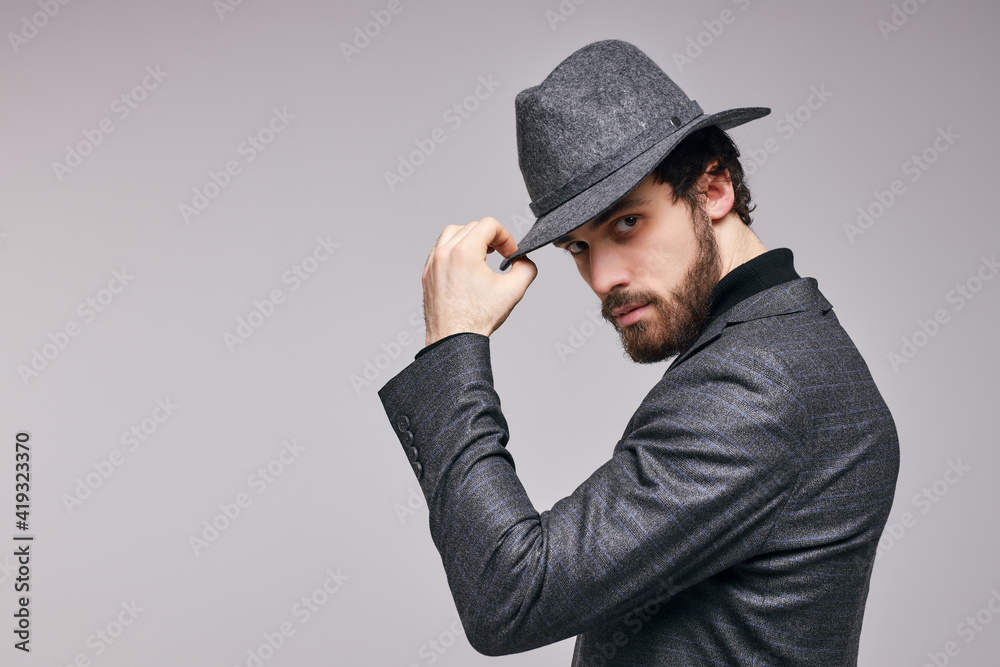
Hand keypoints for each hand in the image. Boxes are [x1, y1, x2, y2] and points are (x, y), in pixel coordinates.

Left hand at [422, 217, 536, 345]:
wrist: (452, 339)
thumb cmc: (477, 319)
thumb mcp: (513, 290)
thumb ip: (526, 268)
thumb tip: (524, 261)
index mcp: (465, 252)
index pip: (489, 224)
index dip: (506, 236)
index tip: (510, 253)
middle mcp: (445, 253)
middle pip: (472, 226)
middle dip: (490, 238)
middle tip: (500, 255)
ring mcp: (432, 263)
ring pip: (452, 233)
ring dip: (469, 239)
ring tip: (481, 255)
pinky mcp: (427, 274)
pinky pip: (440, 250)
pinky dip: (454, 251)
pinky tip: (465, 267)